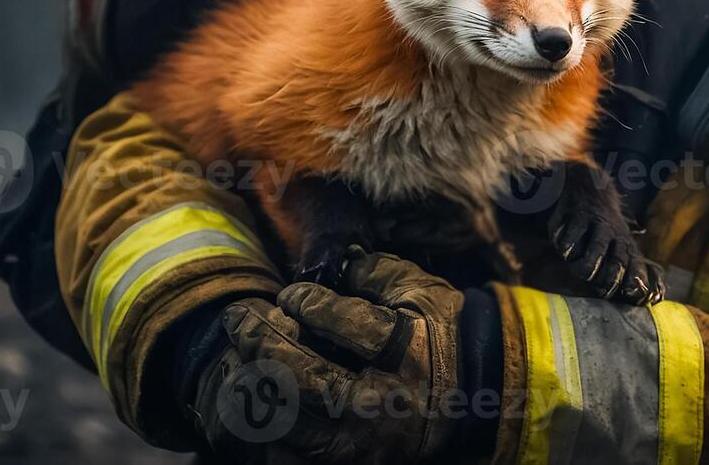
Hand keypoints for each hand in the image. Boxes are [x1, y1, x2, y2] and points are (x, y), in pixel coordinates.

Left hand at [216, 253, 466, 463]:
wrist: (469, 396)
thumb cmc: (438, 334)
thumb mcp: (421, 291)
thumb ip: (375, 271)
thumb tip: (327, 262)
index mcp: (409, 355)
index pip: (350, 326)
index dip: (309, 304)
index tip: (291, 294)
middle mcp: (381, 405)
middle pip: (305, 377)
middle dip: (261, 340)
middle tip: (239, 317)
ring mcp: (359, 445)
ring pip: (284, 422)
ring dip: (253, 384)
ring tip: (239, 355)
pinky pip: (283, 454)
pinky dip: (261, 427)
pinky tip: (253, 396)